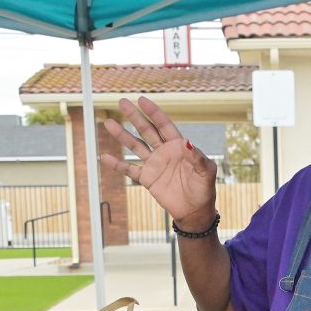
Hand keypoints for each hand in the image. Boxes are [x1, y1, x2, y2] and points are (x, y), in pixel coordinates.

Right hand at [100, 97, 217, 228]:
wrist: (195, 210)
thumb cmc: (204, 189)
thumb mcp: (206, 172)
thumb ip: (198, 158)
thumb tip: (188, 143)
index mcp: (178, 147)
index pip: (164, 126)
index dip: (154, 113)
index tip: (142, 100)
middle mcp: (164, 152)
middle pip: (147, 131)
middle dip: (135, 117)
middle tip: (122, 102)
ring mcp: (154, 164)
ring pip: (135, 146)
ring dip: (122, 135)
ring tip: (109, 123)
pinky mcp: (147, 178)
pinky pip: (129, 170)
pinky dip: (117, 164)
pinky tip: (104, 157)